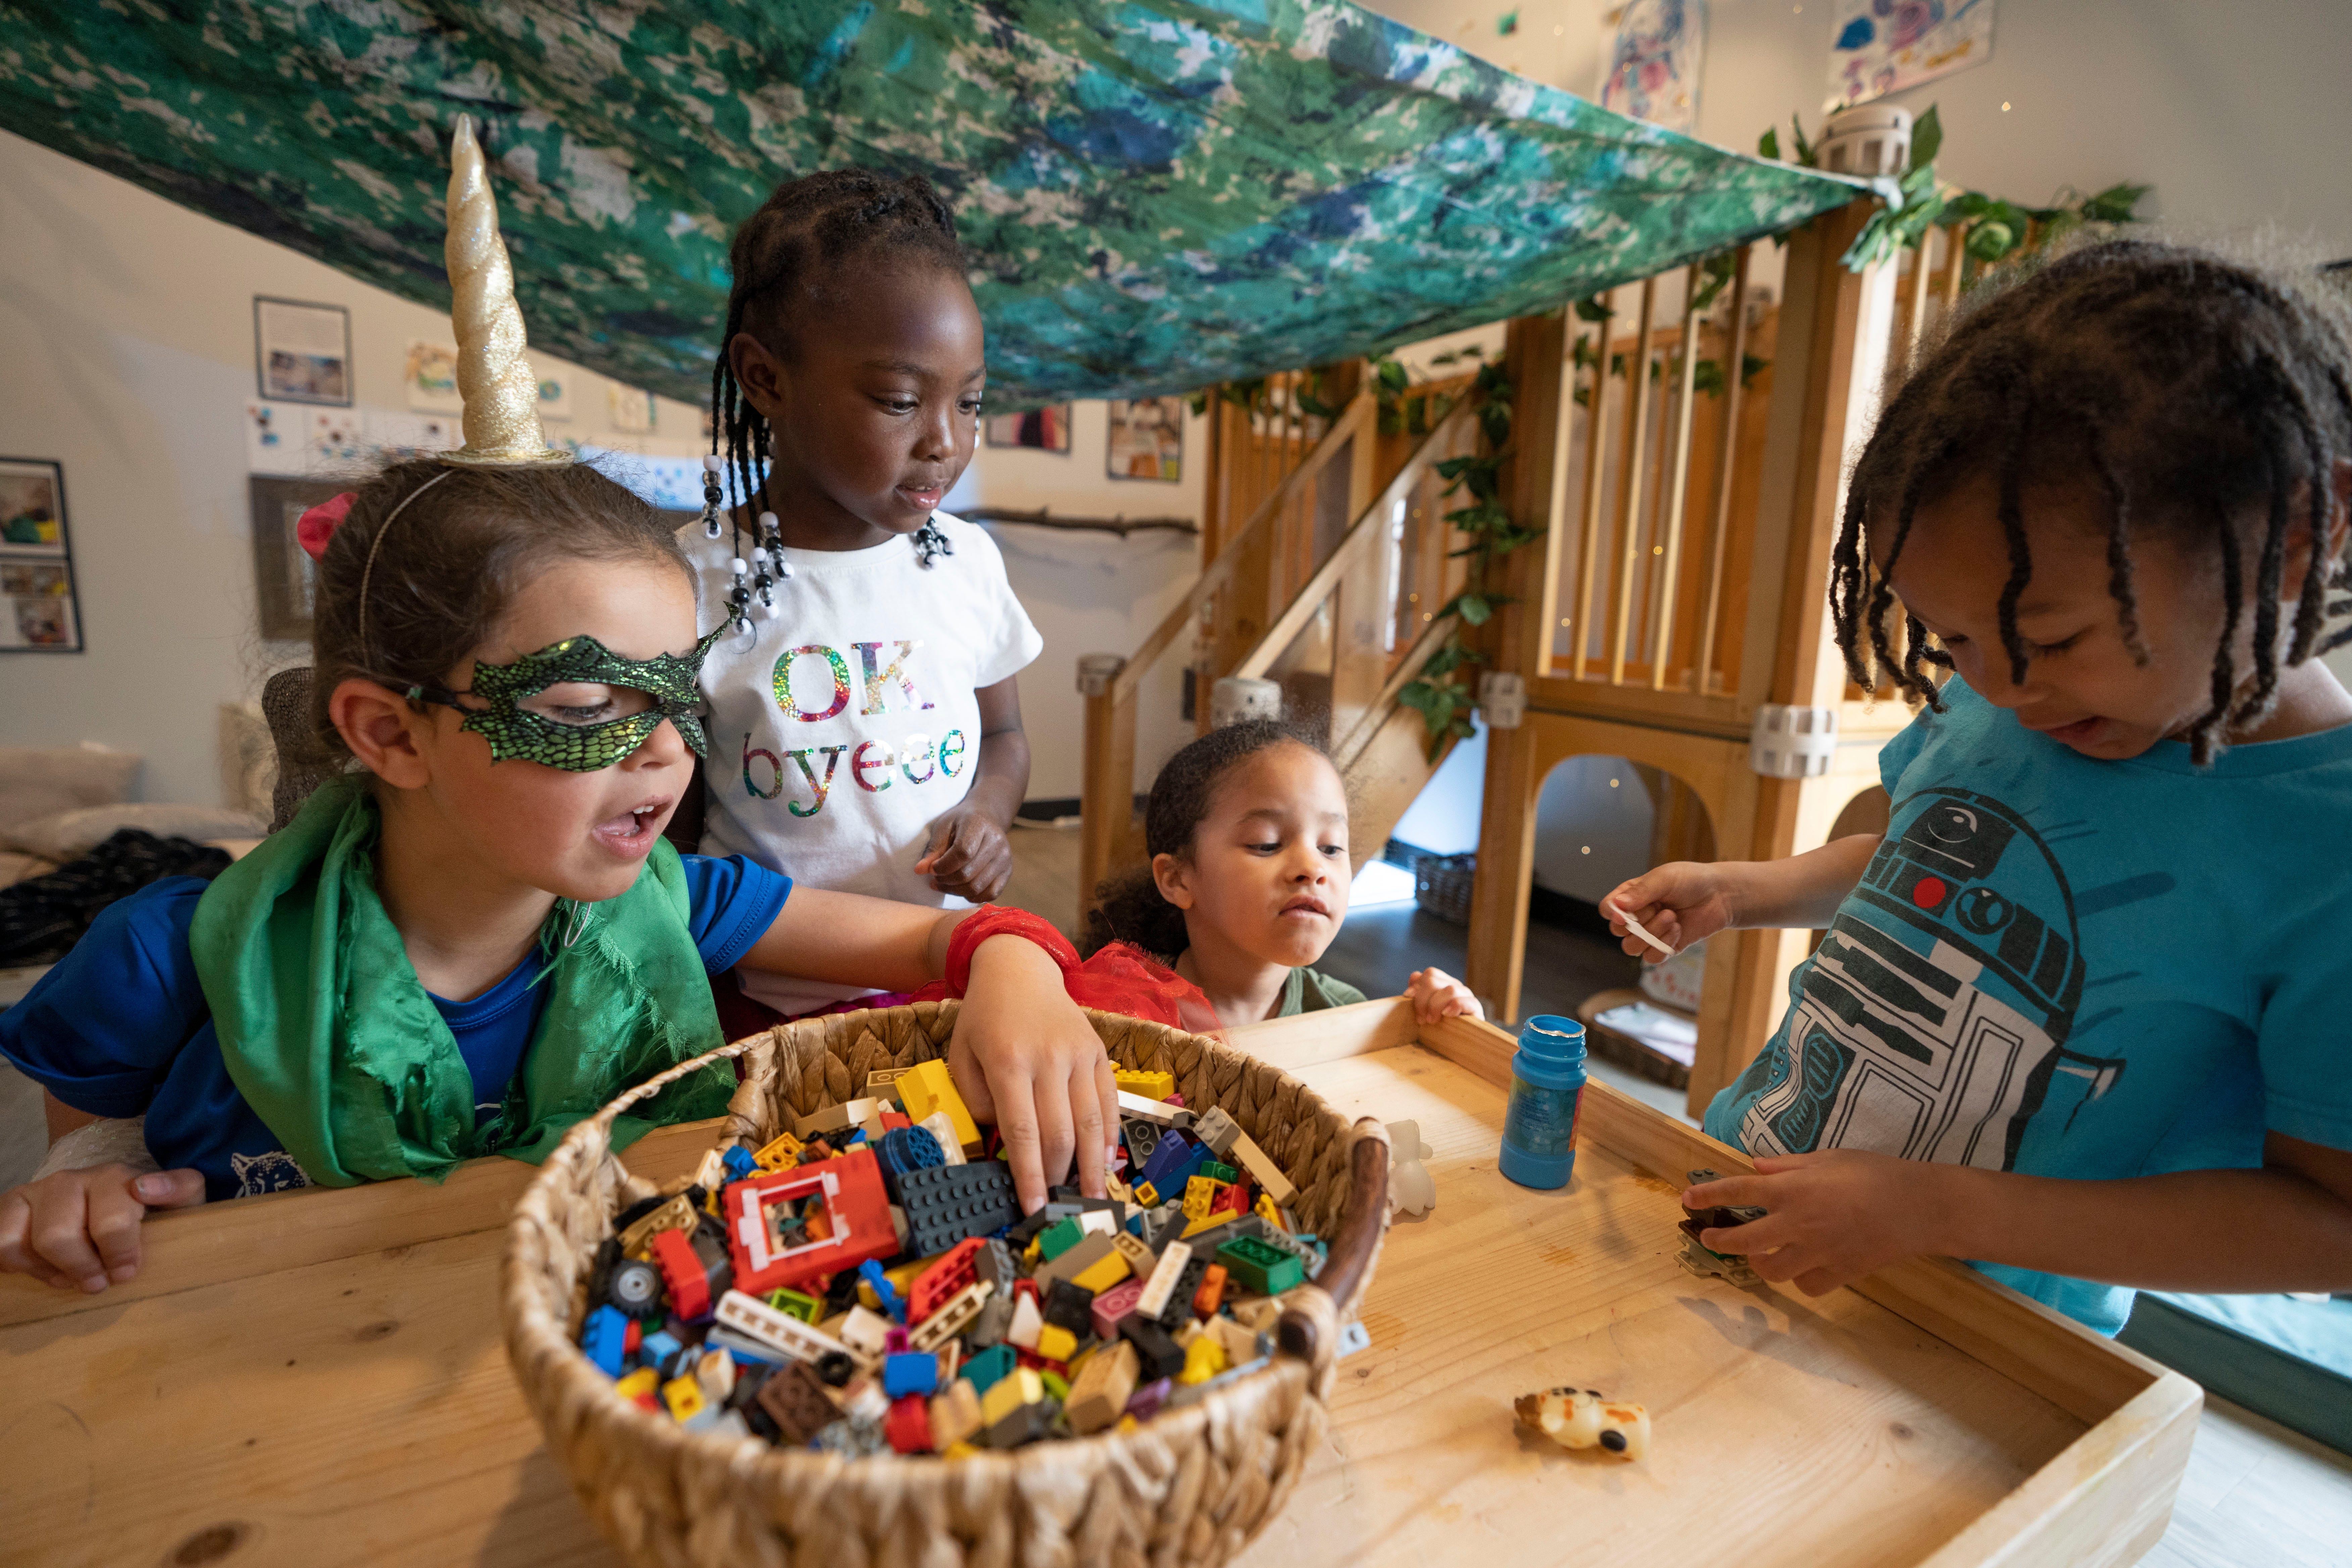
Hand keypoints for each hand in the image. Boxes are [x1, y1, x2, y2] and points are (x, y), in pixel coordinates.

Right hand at [0, 1165, 206, 1291]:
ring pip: (21, 1242)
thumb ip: (180, 1188)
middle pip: (58, 1236)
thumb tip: (147, 1188)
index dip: (119, 1252)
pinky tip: (44, 1270)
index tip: (125, 1272)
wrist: (110, 1202)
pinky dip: (18, 1266)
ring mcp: (34, 1193)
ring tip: (70, 1278)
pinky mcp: (9, 1210)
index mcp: (113, 1177)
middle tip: (97, 1283)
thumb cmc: (146, 1210)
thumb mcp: (179, 1200)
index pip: (111, 1219)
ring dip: (48, 1269)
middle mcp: (69, 1181)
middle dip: (79, 1267)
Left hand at [916, 807, 1014, 901]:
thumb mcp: (943, 827)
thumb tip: (920, 871)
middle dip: (946, 881)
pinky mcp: (1008, 871)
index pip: (962, 853)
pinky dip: (972, 896)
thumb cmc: (960, 823)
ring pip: (977, 887)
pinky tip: (961, 890)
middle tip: (935, 878)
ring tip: (944, 884)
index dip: (943, 866)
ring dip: (955, 891)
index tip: (932, 869)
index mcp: (979, 825)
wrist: (986, 819)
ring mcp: (1005, 859)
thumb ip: (933, 849)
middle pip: (968, 873)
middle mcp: (997, 842)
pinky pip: (991, 894)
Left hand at [946, 934, 1119, 1213]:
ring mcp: (1079, 1054)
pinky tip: (1106, 1160)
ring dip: (1092, 1166)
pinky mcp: (1099, 1052)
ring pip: (1092, 1122)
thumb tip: (1004, 1140)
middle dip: (1057, 1176)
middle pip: (1060, 1132)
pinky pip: (1110, 1102)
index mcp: (1008, 1061)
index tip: (1031, 1207)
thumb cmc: (984, 1019)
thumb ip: (976, 1101)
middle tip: (1054, 1203)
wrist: (1019, 970)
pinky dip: (1109, 1135)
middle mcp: (1049, 1058)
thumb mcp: (960, 1056)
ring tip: (1091, 1198)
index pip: (1022, 1131)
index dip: (1028, 1175)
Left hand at [1405, 966, 1481, 1022]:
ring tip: (1432, 1021)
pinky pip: (1465, 1001)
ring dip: (1435, 1006)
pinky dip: (1454, 1007)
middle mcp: (1456, 987)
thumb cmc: (1441, 1028)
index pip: (1431, 974)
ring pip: (1449, 989)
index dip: (1417, 987)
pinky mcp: (1476, 1009)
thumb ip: (1419, 994)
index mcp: (1444, 984)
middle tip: (1421, 1019)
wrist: (1463, 1046)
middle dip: (1422, 1000)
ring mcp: (1467, 997)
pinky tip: (1447, 1015)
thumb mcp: (1426, 1010)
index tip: (1409, 1002)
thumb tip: (1413, 979)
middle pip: (1434, 980)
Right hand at [1601, 862, 1738, 963]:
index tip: (1624, 914)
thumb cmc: (1691, 880)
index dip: (1612, 914)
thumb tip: (1617, 906)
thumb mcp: (1664, 879)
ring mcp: (1650, 934)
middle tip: (1659, 908)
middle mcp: (1637, 916)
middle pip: (1618, 932)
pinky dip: (1662, 945)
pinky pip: (1651, 958)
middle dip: (1637, 922)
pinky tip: (1677, 929)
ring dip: (1651, 933)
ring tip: (1671, 917)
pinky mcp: (1666, 947)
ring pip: (1632, 947)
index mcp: (1631, 896)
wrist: (1720, 895)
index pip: (1608, 909)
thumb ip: (1640, 892)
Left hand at [1683, 1149, 1947, 1294]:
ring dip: (1759, 1262)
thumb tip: (1756, 1167)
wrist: (1920, 1206)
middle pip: (1743, 1240)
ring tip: (1759, 1253)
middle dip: (1719, 1240)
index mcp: (1792, 1189)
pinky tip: (1802, 1267)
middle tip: (1709, 1237)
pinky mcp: (1839, 1272)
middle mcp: (1798, 1223)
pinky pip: (1807, 1285)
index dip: (1708, 1195)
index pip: (1738, 1191)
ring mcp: (1817, 1252)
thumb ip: (1788, 1165)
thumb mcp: (1828, 1157)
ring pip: (1771, 1270)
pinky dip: (1800, 1279)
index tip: (1687, 1199)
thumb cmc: (1875, 1172)